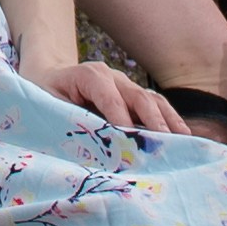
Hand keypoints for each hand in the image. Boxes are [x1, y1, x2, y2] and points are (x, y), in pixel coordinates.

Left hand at [31, 55, 185, 135]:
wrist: (46, 78)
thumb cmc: (44, 96)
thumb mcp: (48, 108)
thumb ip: (68, 123)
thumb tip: (89, 149)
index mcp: (89, 76)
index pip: (109, 96)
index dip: (120, 117)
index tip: (129, 139)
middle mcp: (112, 77)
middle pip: (137, 96)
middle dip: (151, 120)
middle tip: (164, 143)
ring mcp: (125, 85)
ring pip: (152, 100)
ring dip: (167, 120)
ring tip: (183, 140)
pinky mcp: (132, 97)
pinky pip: (154, 106)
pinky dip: (167, 120)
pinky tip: (181, 136)